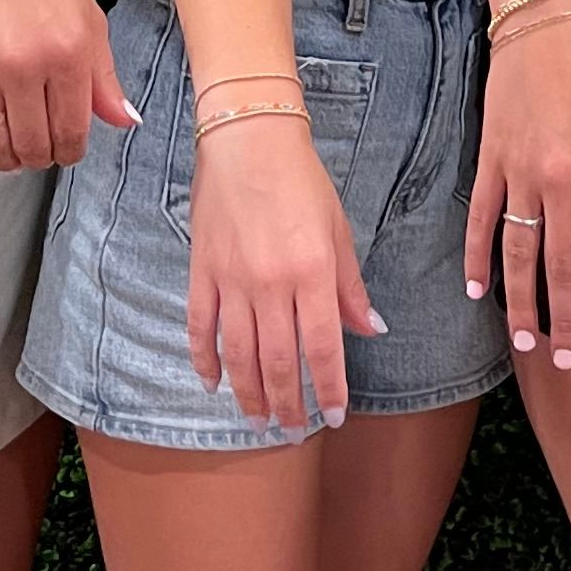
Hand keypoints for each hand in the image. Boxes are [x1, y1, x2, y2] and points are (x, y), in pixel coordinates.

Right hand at [0, 0, 136, 180]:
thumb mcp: (89, 21)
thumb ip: (105, 78)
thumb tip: (125, 122)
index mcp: (67, 52)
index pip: (72, 131)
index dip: (71, 151)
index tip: (67, 149)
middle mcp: (24, 64)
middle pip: (32, 144)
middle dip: (39, 157)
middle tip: (39, 150)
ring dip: (6, 160)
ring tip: (12, 154)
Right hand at [189, 111, 384, 431]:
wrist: (247, 139)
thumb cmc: (301, 181)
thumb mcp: (338, 229)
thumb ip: (350, 286)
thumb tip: (370, 330)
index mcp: (312, 271)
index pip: (323, 347)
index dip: (328, 388)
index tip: (333, 418)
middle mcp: (271, 282)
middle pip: (278, 361)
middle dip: (288, 404)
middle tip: (294, 431)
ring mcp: (232, 280)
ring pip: (239, 354)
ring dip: (250, 394)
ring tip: (259, 420)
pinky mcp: (202, 271)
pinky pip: (200, 327)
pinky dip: (205, 360)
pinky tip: (214, 384)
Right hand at [469, 9, 570, 364]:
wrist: (546, 24)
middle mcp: (564, 182)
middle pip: (563, 267)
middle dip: (567, 320)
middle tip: (567, 361)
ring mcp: (523, 173)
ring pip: (520, 254)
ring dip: (522, 303)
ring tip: (525, 341)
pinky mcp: (491, 159)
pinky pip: (484, 219)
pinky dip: (479, 257)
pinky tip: (479, 290)